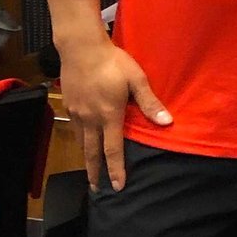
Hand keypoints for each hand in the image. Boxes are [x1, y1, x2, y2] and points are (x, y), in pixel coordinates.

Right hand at [59, 34, 170, 190]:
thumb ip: (149, 103)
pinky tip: (83, 141)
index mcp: (109, 115)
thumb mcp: (137, 80)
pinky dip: (80, 140)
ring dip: (86, 158)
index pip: (113, 149)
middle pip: (92, 152)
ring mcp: (77, 112)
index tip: (117, 186)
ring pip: (81, 142)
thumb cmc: (113, 62)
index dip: (116, 169)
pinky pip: (75, 128)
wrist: (81, 47)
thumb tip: (166, 122)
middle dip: (95, 172)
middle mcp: (90, 119)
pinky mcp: (69, 104)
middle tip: (97, 189)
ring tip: (90, 171)